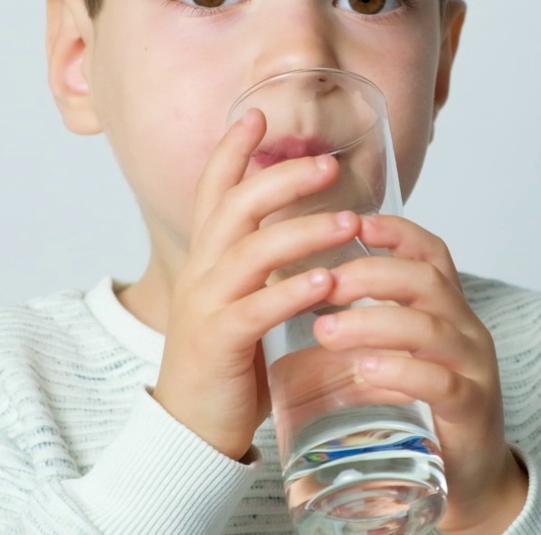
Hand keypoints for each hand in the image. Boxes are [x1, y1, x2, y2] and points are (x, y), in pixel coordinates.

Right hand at [151, 109, 361, 460]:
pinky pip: (256, 308)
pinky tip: (327, 280)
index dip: (232, 150)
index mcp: (207, 258)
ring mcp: (206, 305)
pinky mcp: (219, 342)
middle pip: (235, 207)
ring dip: (302, 231)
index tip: (257, 114)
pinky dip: (292, 290)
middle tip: (327, 164)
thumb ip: (261, 264)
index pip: (214, 191)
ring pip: (250, 252)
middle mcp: (201, 272)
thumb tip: (306, 232)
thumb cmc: (227, 360)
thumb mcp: (241, 299)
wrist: (191, 426)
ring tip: (348, 220)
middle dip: (281, 179)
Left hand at [315, 215, 528, 533]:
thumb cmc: (424, 409)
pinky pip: (440, 381)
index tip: (354, 221)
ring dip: (372, 323)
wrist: (470, 478)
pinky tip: (366, 369)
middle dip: (370, 274)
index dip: (396, 232)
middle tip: (321, 282)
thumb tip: (293, 293)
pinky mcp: (471, 410)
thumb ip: (361, 325)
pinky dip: (401, 371)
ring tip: (325, 330)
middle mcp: (466, 330)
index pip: (430, 253)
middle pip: (425, 281)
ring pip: (429, 328)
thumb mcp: (396, 355)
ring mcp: (472, 369)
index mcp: (446, 310)